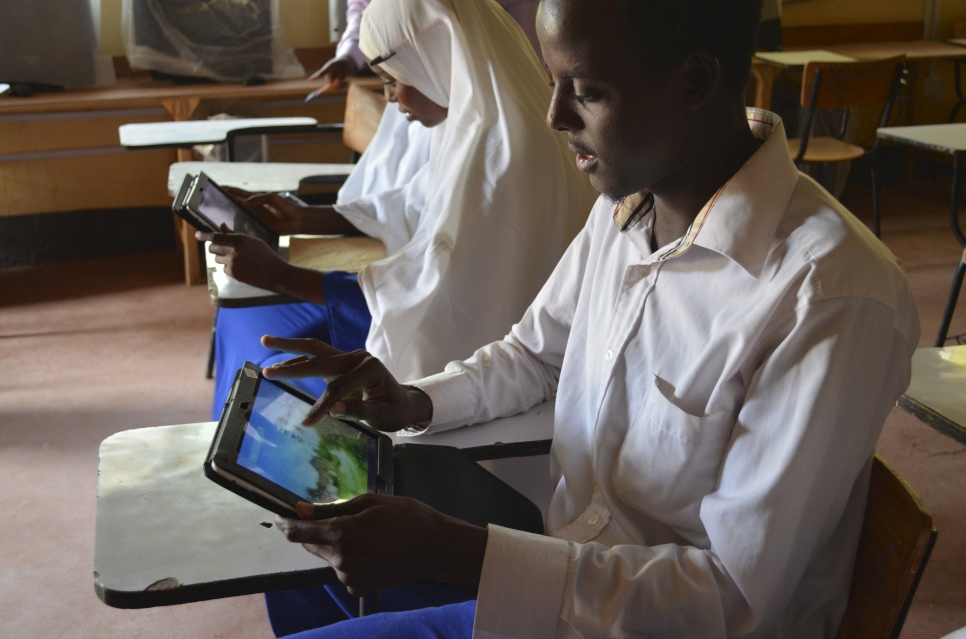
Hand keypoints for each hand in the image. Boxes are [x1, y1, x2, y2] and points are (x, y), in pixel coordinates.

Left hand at [196, 228, 290, 291]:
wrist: (276, 274)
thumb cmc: (266, 255)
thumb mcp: (252, 241)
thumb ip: (235, 234)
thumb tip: (221, 226)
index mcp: (240, 239)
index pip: (216, 236)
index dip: (204, 235)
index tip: (197, 234)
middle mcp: (235, 250)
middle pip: (213, 248)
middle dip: (215, 248)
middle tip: (224, 249)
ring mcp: (233, 263)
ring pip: (217, 259)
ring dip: (223, 258)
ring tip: (238, 259)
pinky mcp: (233, 274)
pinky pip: (224, 268)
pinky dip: (229, 268)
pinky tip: (242, 268)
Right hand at [221, 186, 305, 235]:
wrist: (298, 220)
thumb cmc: (287, 207)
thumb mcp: (273, 198)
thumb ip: (259, 198)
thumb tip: (245, 201)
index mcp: (257, 198)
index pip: (240, 193)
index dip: (230, 190)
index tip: (219, 187)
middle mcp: (255, 207)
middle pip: (237, 203)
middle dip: (226, 201)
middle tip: (215, 201)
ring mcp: (257, 217)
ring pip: (240, 214)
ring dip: (231, 214)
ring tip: (219, 214)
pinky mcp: (260, 226)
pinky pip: (247, 225)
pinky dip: (239, 226)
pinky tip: (232, 228)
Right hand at [260, 336, 431, 430]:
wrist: (405, 403)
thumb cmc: (394, 410)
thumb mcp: (382, 415)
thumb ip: (359, 411)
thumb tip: (334, 408)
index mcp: (371, 368)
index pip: (337, 387)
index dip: (322, 406)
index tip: (307, 423)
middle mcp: (358, 357)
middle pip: (320, 356)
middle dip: (291, 362)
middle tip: (267, 369)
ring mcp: (351, 357)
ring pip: (316, 349)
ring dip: (291, 346)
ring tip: (266, 340)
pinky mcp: (344, 361)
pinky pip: (319, 357)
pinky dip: (300, 359)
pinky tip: (282, 362)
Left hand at [275, 495, 487, 595]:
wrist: (435, 549)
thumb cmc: (407, 517)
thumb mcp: (369, 502)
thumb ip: (331, 509)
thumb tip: (302, 510)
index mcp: (342, 534)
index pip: (299, 533)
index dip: (285, 523)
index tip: (279, 516)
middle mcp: (341, 560)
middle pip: (312, 545)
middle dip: (317, 531)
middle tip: (344, 518)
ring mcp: (349, 577)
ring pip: (329, 557)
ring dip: (336, 545)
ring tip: (369, 533)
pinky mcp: (358, 587)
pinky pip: (343, 569)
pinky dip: (350, 559)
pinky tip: (373, 550)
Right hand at [309, 55, 358, 87]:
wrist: (346, 63)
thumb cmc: (344, 64)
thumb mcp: (346, 68)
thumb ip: (342, 75)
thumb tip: (337, 83)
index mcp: (329, 67)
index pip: (322, 73)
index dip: (315, 77)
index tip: (310, 80)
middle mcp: (327, 74)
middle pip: (330, 82)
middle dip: (339, 83)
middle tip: (347, 81)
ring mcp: (329, 79)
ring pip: (334, 87)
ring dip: (342, 85)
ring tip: (348, 81)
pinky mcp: (332, 83)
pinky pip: (337, 88)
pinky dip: (344, 86)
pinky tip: (348, 82)